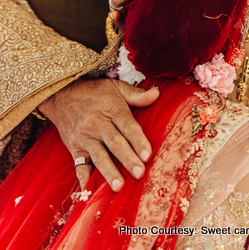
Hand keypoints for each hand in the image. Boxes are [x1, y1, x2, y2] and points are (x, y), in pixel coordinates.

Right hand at [39, 78, 158, 191]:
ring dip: (109, 172)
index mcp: (111, 109)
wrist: (61, 93)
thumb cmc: (94, 91)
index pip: (127, 125)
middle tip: (139, 173)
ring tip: (119, 187)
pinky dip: (84, 178)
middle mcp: (98, 124)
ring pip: (99, 156)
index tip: (148, 154)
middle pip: (115, 143)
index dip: (138, 140)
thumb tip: (157, 94)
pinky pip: (79, 165)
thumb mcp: (116, 86)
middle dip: (127, 159)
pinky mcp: (74, 147)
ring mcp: (85, 137)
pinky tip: (90, 191)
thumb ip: (136, 94)